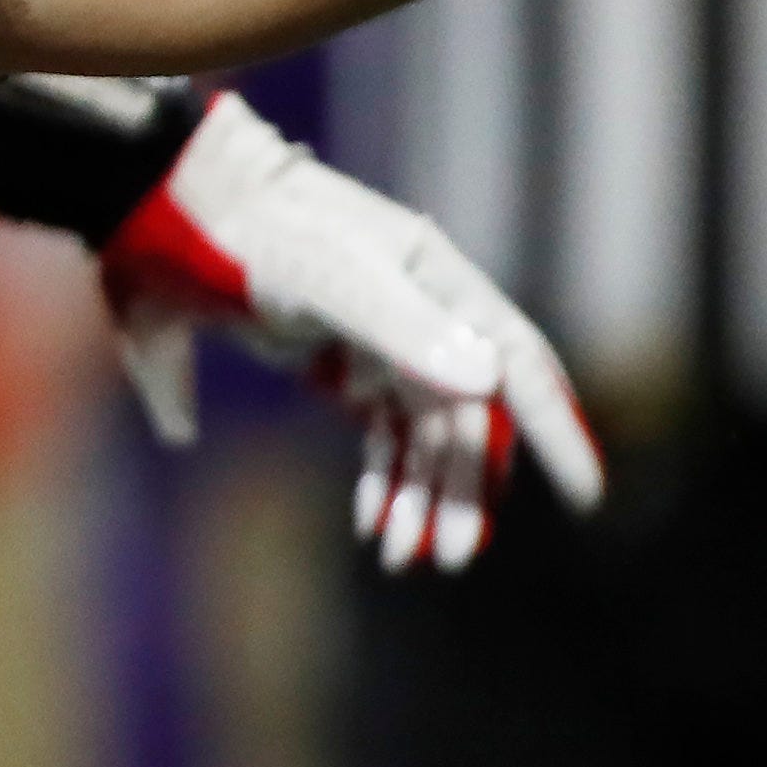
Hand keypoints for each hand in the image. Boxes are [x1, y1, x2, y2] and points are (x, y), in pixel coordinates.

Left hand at [99, 93, 602, 570]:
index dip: (556, 430)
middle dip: (463, 491)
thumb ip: (406, 329)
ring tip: (402, 559)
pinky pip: (377, 433)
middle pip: (465, 420)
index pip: (519, 367)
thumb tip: (488, 383)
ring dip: (419, 496)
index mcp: (442, 287)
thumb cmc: (268, 232)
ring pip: (421, 437)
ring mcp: (377, 342)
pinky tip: (373, 525)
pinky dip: (381, 480)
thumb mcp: (337, 279)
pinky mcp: (331, 362)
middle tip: (449, 558)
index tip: (586, 495)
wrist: (181, 207)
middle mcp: (421, 317)